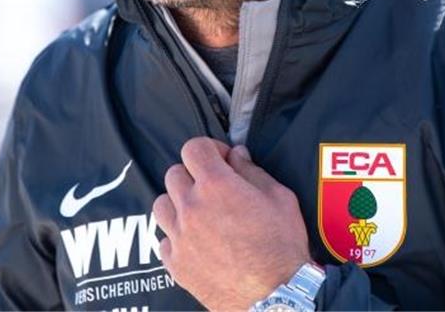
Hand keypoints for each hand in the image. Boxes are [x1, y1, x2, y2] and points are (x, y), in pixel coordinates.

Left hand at [153, 137, 312, 310]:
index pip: (193, 148)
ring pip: (162, 205)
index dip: (209, 149)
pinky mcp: (176, 264)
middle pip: (173, 174)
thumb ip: (253, 171)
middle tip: (213, 187)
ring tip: (200, 213)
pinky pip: (164, 240)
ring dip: (178, 203)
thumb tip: (236, 155)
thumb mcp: (280, 198)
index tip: (221, 160)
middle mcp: (192, 207)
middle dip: (193, 175)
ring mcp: (180, 237)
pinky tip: (197, 242)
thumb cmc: (282, 248)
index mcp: (217, 185)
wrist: (276, 296)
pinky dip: (176, 237)